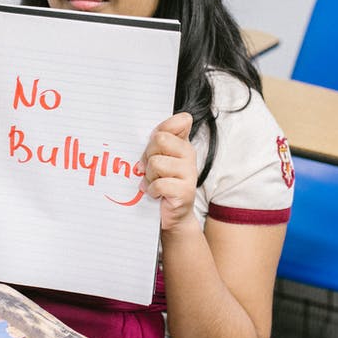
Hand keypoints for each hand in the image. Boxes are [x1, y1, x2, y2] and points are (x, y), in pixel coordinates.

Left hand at [142, 112, 198, 232]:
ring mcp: (190, 172)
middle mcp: (190, 154)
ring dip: (149, 176)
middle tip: (149, 169)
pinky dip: (152, 190)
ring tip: (153, 183)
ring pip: (156, 163)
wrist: (172, 215)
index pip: (181, 121)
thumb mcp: (157, 159)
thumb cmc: (161, 184)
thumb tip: (152, 135)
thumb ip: (156, 143)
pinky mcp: (186, 191)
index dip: (163, 129)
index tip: (155, 144)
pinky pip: (159, 184)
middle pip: (160, 140)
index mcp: (183, 144)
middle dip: (147, 155)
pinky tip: (156, 194)